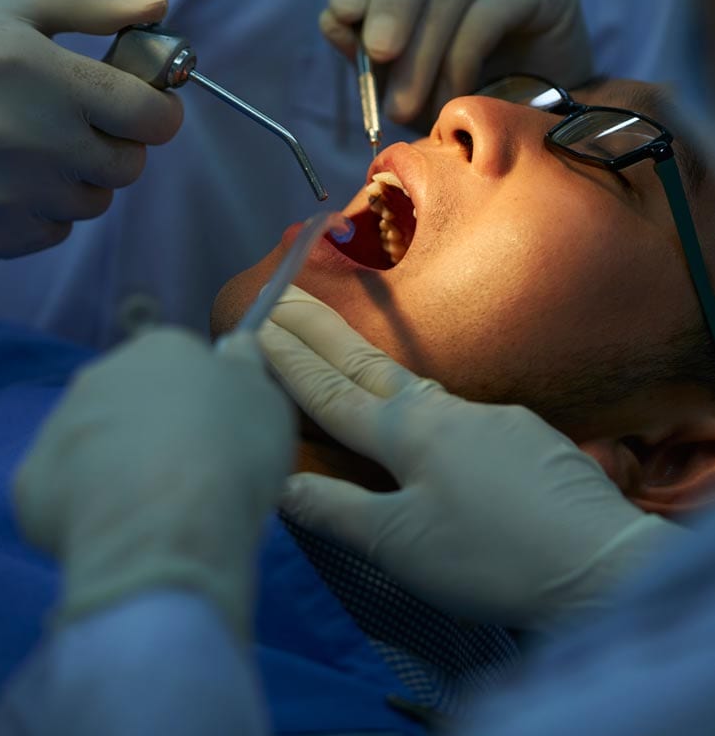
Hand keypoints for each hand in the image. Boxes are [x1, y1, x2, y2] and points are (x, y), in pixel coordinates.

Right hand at [0, 0, 183, 256]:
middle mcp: (37, 144)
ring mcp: (15, 196)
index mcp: (47, 79)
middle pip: (128, 166)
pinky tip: (6, 174)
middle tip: (76, 115)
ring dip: (79, 176)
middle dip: (116, 141)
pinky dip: (42, 208)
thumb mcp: (10, 4)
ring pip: (93, 201)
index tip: (140, 95)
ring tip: (31, 141)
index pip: (154, 118)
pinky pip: (53, 230)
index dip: (156, 106)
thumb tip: (159, 6)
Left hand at [14, 327, 294, 639]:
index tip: (218, 440)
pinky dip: (85, 508)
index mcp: (162, 347)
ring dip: (117, 465)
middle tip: (187, 475)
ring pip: (93, 441)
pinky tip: (116, 529)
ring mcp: (61, 423)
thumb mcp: (266, 401)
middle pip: (130, 399)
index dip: (200, 405)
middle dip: (153, 430)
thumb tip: (236, 345)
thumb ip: (246, 368)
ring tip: (153, 509)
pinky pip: (63, 490)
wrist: (168, 525)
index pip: (180, 365)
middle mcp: (104, 372)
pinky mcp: (33, 478)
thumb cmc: (230, 453)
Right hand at [260, 288, 681, 633]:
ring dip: (365, 361)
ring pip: (411, 384)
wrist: (597, 559)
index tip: (255, 325)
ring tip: (338, 347)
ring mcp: (488, 416)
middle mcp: (442, 410)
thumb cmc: (490, 557)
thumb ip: (337, 510)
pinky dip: (418, 400)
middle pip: (366, 364)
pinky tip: (426, 419)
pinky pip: (453, 409)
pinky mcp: (523, 433)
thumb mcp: (401, 546)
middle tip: (283, 294)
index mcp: (406, 433)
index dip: (290, 361)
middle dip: (319, 330)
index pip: (331, 391)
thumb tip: (278, 481)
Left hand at [321, 0, 591, 130]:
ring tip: (408, 107)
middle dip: (392, 1)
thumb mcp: (404, 60)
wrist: (545, 97)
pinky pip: (490, 11)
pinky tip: (453, 95)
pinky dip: (462, 59)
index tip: (342, 12)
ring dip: (424, 53)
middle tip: (378, 53)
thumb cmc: (465, 72)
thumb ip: (364, 41)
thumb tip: (332, 21)